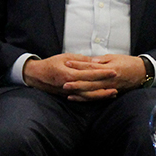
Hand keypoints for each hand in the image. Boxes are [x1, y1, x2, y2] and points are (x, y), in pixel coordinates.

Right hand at [23, 53, 141, 100]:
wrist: (37, 76)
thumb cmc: (51, 64)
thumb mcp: (65, 57)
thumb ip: (80, 60)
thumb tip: (94, 61)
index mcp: (70, 74)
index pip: (90, 74)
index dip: (103, 73)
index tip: (114, 71)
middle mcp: (70, 85)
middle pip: (92, 88)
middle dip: (106, 86)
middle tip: (118, 84)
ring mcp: (70, 92)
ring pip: (89, 96)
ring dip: (102, 95)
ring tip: (114, 93)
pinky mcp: (69, 96)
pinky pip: (83, 98)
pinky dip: (94, 98)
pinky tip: (102, 97)